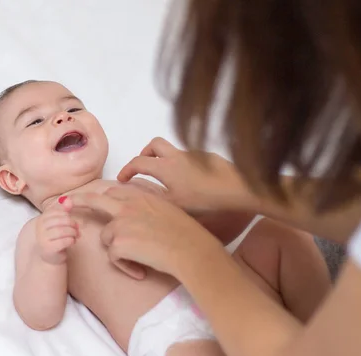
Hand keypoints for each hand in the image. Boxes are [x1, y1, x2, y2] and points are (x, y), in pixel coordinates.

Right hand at [35, 205, 78, 264]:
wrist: (51, 257)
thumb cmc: (56, 238)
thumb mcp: (58, 222)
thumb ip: (62, 210)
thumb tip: (68, 200)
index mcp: (41, 219)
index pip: (57, 212)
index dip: (68, 216)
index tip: (72, 222)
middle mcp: (39, 228)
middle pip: (62, 220)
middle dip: (73, 224)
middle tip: (77, 230)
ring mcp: (42, 239)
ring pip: (64, 230)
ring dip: (73, 233)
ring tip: (75, 236)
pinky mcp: (48, 249)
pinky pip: (65, 241)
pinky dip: (72, 240)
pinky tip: (72, 242)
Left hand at [61, 187, 228, 277]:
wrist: (191, 250)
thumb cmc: (187, 235)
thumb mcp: (169, 211)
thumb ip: (148, 207)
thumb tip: (135, 212)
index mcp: (141, 196)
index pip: (115, 191)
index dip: (102, 197)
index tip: (91, 196)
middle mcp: (128, 205)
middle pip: (96, 200)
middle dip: (78, 201)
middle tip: (64, 204)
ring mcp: (121, 222)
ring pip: (106, 237)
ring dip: (118, 249)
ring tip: (141, 258)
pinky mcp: (119, 241)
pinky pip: (113, 256)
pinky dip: (124, 265)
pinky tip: (140, 269)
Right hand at [117, 137, 255, 213]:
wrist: (238, 188)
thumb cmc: (206, 199)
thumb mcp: (175, 206)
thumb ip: (155, 199)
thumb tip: (139, 196)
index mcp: (166, 167)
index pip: (138, 162)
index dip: (127, 169)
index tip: (122, 179)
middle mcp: (178, 156)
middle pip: (154, 144)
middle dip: (144, 154)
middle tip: (143, 169)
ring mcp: (194, 155)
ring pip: (173, 151)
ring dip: (165, 160)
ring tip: (167, 179)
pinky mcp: (209, 158)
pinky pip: (189, 158)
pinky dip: (182, 166)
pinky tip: (191, 184)